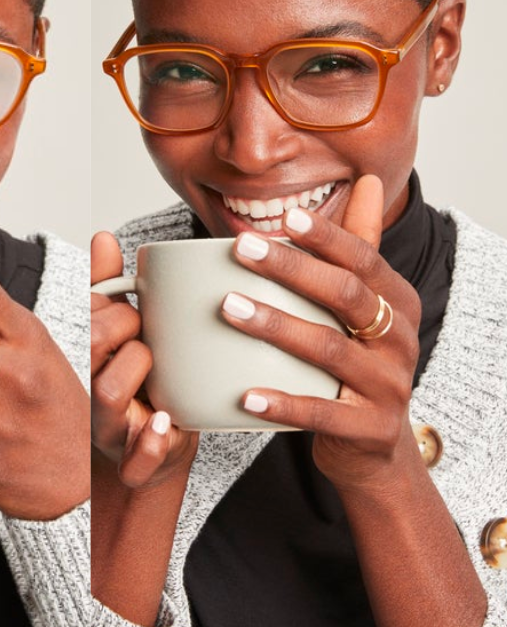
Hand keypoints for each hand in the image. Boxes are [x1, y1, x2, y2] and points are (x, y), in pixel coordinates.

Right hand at [90, 231, 197, 488]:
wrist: (149, 457)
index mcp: (86, 357)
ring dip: (138, 368)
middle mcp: (88, 390)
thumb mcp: (123, 334)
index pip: (86, 315)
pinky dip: (150, 442)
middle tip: (147, 334)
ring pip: (109, 392)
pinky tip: (163, 421)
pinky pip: (134, 460)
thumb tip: (103, 237)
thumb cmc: (138, 386)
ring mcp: (108, 428)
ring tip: (156, 371)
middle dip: (127, 326)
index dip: (114, 306)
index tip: (134, 308)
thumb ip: (110, 287)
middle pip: (93, 343)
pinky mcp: (133, 463)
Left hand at [221, 175, 421, 488]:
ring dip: (276, 325)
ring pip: (329, 349)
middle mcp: (399, 339)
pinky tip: (245, 394)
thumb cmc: (357, 361)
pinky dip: (283, 403)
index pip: (364, 259)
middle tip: (241, 249)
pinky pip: (322, 413)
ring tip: (228, 307)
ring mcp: (387, 385)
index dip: (327, 237)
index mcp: (396, 301)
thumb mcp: (365, 304)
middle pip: (345, 295)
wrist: (375, 445)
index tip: (286, 218)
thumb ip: (360, 246)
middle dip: (292, 269)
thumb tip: (367, 181)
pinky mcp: (369, 427)